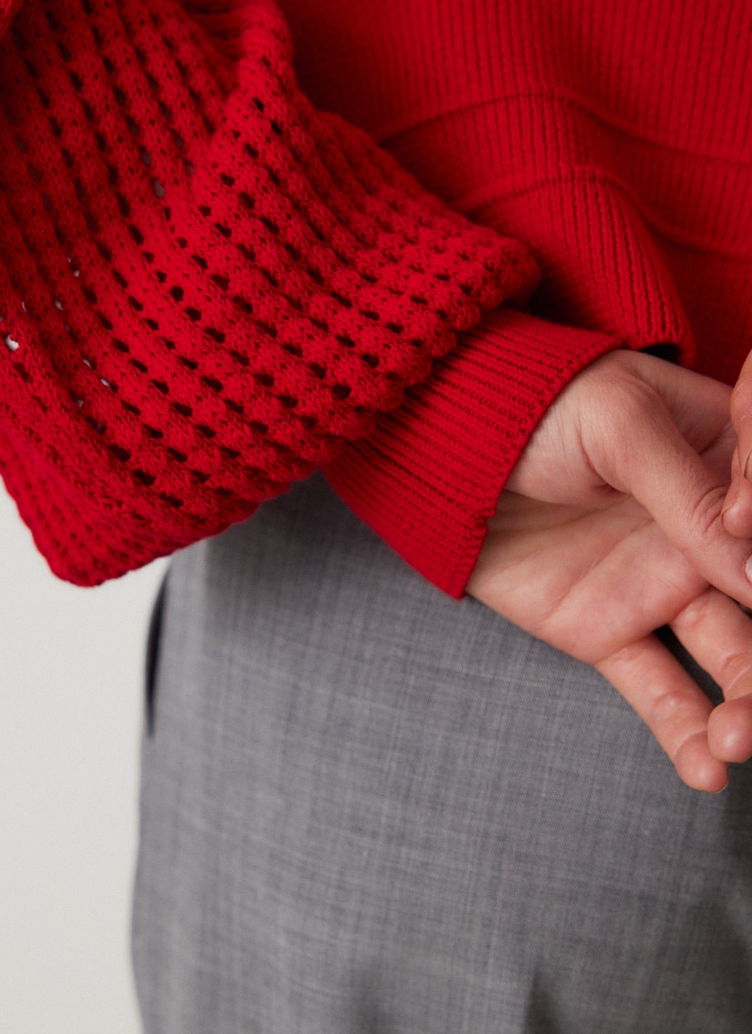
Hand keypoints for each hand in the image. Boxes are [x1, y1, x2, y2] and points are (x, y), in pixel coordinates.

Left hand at [467, 350, 751, 792]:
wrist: (449, 444)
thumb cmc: (539, 406)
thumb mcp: (620, 425)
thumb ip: (689, 493)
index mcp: (725, 468)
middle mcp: (706, 537)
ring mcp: (660, 586)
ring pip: (728, 657)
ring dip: (744, 704)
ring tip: (735, 739)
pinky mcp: (609, 630)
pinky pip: (657, 686)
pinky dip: (680, 728)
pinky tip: (703, 767)